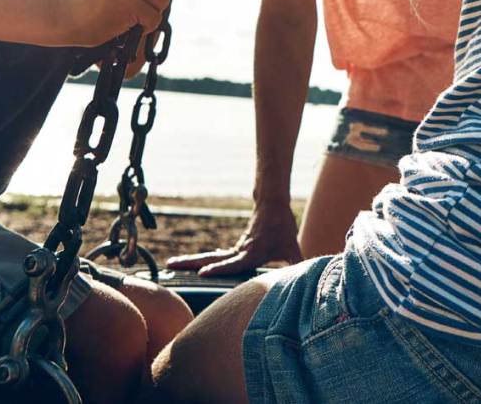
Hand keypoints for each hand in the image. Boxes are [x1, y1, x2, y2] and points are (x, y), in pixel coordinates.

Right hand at [166, 201, 300, 276]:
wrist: (272, 204)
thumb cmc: (282, 226)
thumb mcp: (292, 246)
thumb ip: (297, 262)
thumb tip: (310, 277)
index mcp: (252, 253)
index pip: (233, 263)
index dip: (219, 269)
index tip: (204, 273)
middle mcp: (239, 252)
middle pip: (211, 259)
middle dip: (191, 264)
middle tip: (170, 265)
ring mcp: (235, 250)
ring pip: (209, 256)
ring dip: (190, 261)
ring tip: (171, 264)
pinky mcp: (235, 249)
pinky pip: (216, 257)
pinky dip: (202, 261)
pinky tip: (194, 267)